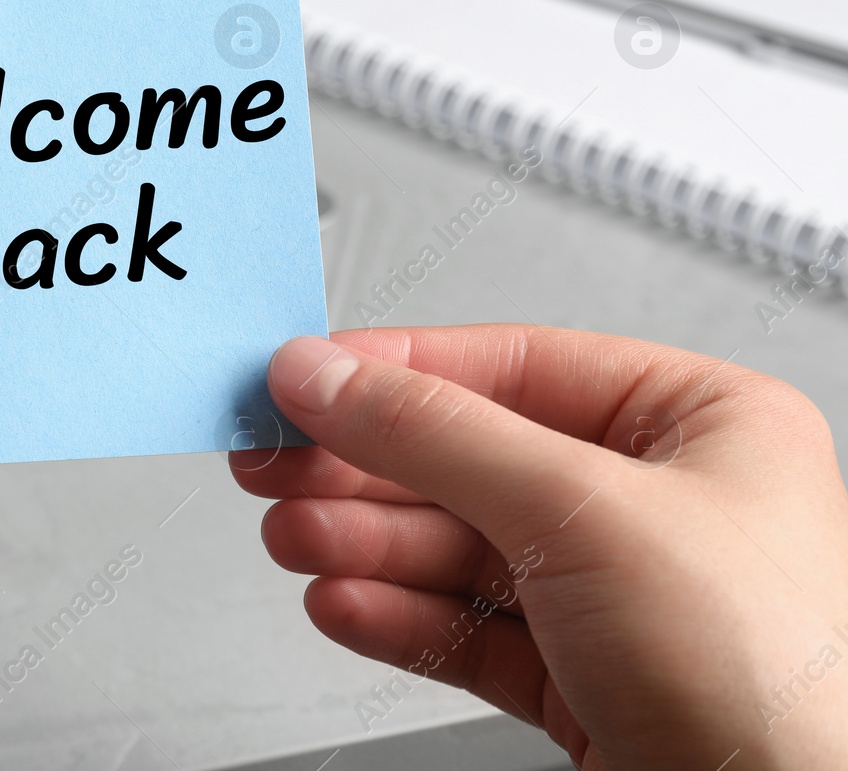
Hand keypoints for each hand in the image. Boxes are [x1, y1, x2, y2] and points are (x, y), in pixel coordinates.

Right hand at [233, 326, 847, 769]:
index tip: (304, 376)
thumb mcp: (582, 510)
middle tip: (273, 461)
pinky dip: (397, 615)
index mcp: (700, 425)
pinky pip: (467, 628)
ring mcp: (621, 598)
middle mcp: (662, 505)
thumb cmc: (778, 684)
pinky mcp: (586, 681)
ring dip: (366, 543)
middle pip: (470, 459)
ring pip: (458, 548)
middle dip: (365, 469)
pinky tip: (344, 602)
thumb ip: (436, 433)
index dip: (397, 369)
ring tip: (294, 538)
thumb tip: (329, 376)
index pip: (514, 366)